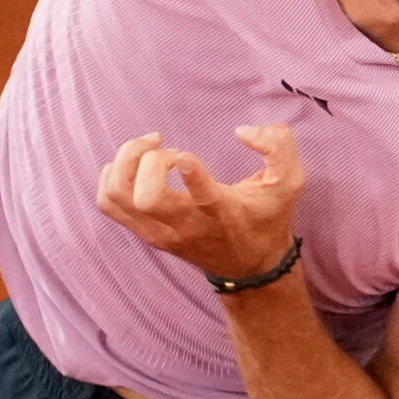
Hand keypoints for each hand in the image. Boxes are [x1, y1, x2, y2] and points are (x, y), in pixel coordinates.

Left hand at [96, 126, 304, 283]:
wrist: (249, 268)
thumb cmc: (267, 218)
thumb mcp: (290, 183)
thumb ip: (280, 147)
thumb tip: (243, 131)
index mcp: (220, 211)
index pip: (196, 192)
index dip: (184, 165)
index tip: (187, 156)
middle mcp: (185, 225)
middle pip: (144, 197)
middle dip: (145, 159)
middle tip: (161, 144)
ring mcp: (160, 232)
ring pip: (118, 197)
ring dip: (124, 163)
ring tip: (146, 149)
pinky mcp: (144, 232)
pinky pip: (108, 203)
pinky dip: (112, 176)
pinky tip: (134, 165)